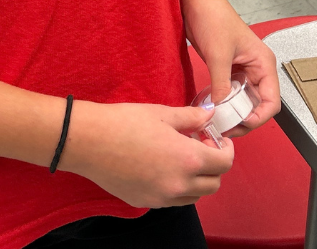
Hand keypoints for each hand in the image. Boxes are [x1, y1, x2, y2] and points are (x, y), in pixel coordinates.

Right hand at [62, 99, 232, 207]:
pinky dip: (178, 187)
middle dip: (215, 166)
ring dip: (198, 179)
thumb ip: (192, 118)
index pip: (224, 163)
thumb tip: (210, 116)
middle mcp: (178, 185)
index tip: (218, 138)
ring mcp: (161, 198)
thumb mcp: (164, 114)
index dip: (226, 149)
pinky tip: (164, 167)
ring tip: (183, 156)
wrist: (90, 141)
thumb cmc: (126, 122)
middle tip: (203, 146)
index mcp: (187, 160)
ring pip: (194, 196)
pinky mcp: (145, 202)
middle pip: (214, 184)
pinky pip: (173, 200)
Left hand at [180, 0, 280, 135]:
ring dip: (232, 113)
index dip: (258, 118)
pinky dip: (223, 104)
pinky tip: (212, 108)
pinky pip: (230, 94)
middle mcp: (256, 69)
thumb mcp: (218, 54)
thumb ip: (221, 85)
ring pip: (243, 102)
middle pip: (257, 105)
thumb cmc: (214, 17)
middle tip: (224, 127)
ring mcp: (242, 71)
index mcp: (263, 63)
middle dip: (243, 119)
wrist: (196, 1)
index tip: (240, 124)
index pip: (271, 102)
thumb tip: (220, 109)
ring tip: (217, 121)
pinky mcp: (228, 71)